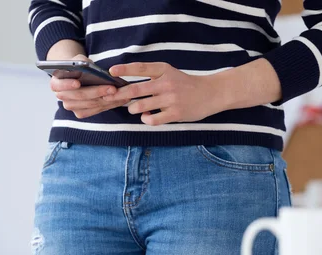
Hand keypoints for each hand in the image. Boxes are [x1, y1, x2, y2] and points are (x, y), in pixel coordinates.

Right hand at [50, 55, 128, 118]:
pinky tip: (120, 99)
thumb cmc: (78, 65)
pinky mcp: (81, 113)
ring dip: (107, 100)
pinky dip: (109, 105)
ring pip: (90, 104)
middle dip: (97, 92)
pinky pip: (96, 110)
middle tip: (113, 88)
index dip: (67, 84)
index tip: (77, 82)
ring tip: (121, 94)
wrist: (78, 75)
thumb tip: (88, 66)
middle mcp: (62, 97)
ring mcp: (71, 106)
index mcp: (56, 83)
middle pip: (80, 96)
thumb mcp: (78, 59)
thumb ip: (80, 62)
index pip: (59, 85)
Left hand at [104, 62, 222, 125]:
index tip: (111, 71)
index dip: (124, 69)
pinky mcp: (175, 114)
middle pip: (136, 90)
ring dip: (132, 108)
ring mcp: (171, 99)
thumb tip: (128, 87)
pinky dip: (145, 119)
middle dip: (120, 95)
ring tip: (133, 108)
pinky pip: (152, 120)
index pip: (141, 68)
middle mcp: (166, 83)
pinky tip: (146, 117)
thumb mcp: (170, 74)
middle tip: (111, 97)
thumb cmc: (186, 85)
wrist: (210, 94)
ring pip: (141, 106)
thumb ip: (152, 78)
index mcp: (164, 70)